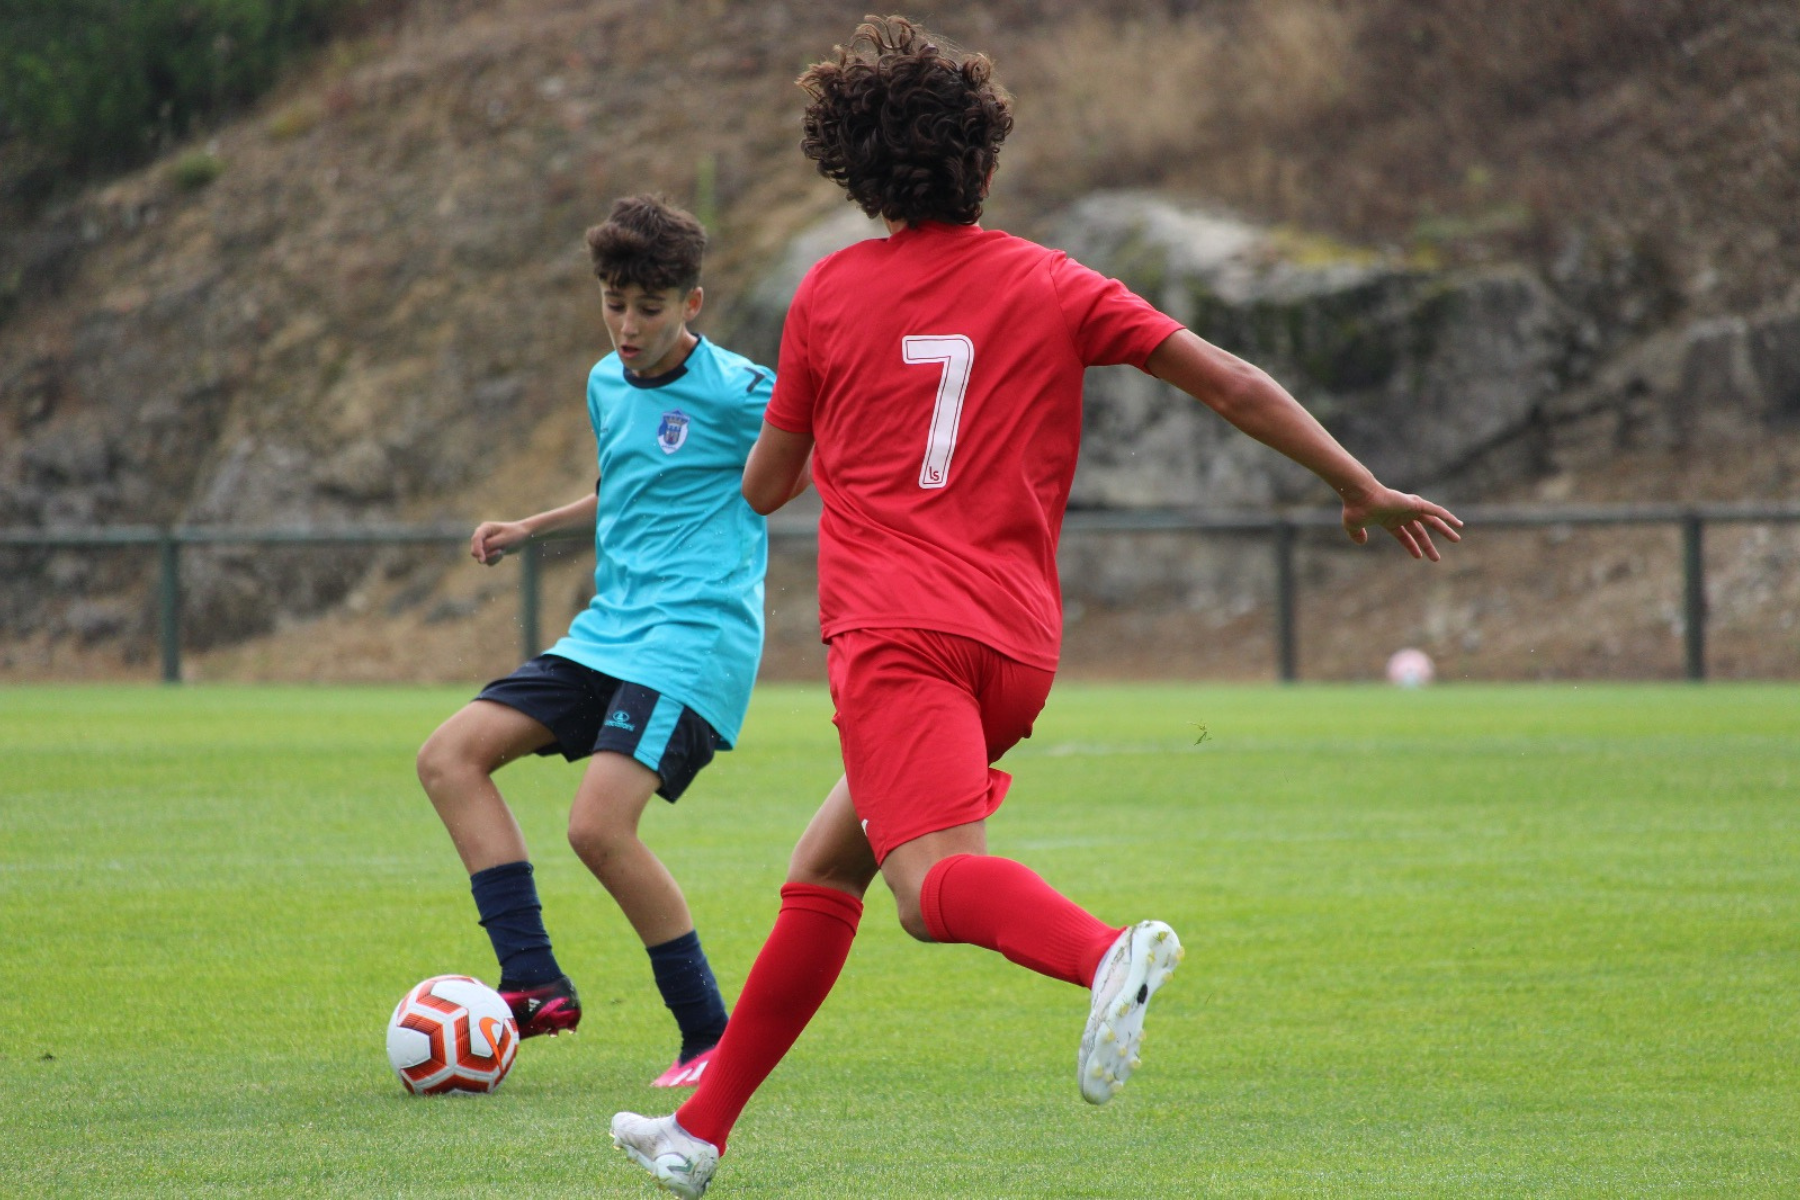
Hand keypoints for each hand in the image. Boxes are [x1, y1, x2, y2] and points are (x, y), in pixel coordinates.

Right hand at [470, 520, 529, 565]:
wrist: (524, 535)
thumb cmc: (515, 534)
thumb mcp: (503, 539)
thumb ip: (490, 544)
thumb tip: (478, 554)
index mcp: (485, 528)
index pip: (475, 539)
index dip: (477, 549)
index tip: (482, 559)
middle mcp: (482, 535)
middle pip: (475, 550)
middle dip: (486, 554)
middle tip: (500, 553)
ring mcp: (484, 543)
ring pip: (481, 556)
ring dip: (492, 557)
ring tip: (502, 550)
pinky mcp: (489, 550)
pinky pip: (487, 560)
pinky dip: (494, 559)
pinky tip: (502, 552)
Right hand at [1341, 486, 1462, 561]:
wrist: (1361, 495)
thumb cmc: (1355, 509)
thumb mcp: (1353, 526)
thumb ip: (1357, 534)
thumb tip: (1361, 542)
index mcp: (1390, 520)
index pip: (1404, 536)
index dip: (1411, 546)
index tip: (1419, 557)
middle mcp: (1402, 514)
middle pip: (1420, 531)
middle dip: (1427, 545)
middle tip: (1436, 558)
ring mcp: (1410, 508)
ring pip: (1432, 521)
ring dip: (1444, 530)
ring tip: (1457, 540)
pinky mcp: (1415, 504)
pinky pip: (1436, 511)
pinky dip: (1447, 516)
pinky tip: (1458, 524)